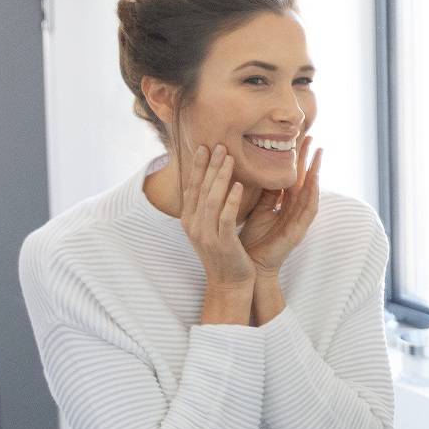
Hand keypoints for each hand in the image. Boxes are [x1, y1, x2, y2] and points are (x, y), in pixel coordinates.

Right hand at [181, 144, 254, 288]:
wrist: (229, 283)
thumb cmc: (225, 253)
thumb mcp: (212, 227)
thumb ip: (210, 207)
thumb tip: (214, 181)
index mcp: (190, 220)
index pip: (192, 188)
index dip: (197, 167)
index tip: (203, 147)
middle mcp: (194, 225)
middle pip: (200, 189)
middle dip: (209, 166)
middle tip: (219, 145)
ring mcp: (206, 235)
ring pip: (211, 200)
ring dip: (220, 177)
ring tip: (229, 159)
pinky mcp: (222, 243)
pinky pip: (225, 217)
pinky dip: (231, 200)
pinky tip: (239, 185)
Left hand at [241, 136, 322, 276]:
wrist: (249, 265)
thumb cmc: (252, 240)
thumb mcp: (257, 209)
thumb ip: (264, 193)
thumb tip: (263, 170)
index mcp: (283, 205)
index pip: (292, 177)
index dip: (295, 159)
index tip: (296, 138)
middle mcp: (294, 210)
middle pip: (304, 180)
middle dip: (308, 159)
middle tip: (311, 136)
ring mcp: (299, 221)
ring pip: (310, 191)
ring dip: (316, 172)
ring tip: (318, 153)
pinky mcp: (298, 232)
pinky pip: (309, 211)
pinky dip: (312, 195)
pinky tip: (315, 181)